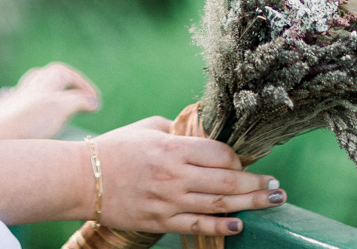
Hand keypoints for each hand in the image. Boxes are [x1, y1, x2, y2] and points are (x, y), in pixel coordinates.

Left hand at [0, 62, 101, 138]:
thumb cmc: (31, 123)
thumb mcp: (61, 108)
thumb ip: (78, 101)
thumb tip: (92, 101)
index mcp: (45, 83)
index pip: (67, 74)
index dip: (83, 86)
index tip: (95, 102)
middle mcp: (29, 87)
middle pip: (50, 75)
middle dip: (67, 82)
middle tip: (80, 97)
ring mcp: (15, 100)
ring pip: (31, 84)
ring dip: (47, 87)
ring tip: (57, 98)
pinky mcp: (4, 113)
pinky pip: (13, 98)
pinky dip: (23, 98)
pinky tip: (24, 102)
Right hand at [85, 117, 283, 236]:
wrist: (78, 178)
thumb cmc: (113, 148)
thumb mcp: (146, 128)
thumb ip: (176, 130)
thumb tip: (201, 130)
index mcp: (171, 146)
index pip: (218, 153)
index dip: (238, 158)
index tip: (249, 162)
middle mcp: (173, 174)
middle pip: (227, 181)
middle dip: (257, 183)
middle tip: (278, 186)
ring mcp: (168, 200)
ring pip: (218, 205)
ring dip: (250, 203)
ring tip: (272, 201)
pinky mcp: (159, 221)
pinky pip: (197, 226)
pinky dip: (221, 227)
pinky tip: (240, 224)